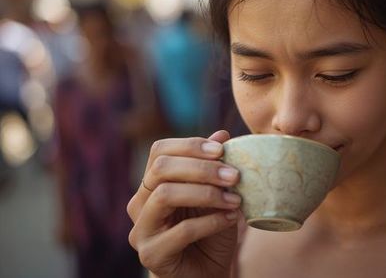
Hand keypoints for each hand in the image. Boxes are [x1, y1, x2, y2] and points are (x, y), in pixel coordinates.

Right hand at [127, 130, 240, 277]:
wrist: (208, 272)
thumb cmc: (211, 232)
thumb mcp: (215, 194)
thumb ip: (213, 167)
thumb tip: (221, 134)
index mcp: (151, 185)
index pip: (159, 151)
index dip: (190, 145)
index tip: (222, 149)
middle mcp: (138, 204)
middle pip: (160, 169)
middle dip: (201, 168)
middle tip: (234, 175)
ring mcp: (141, 230)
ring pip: (165, 195)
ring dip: (206, 193)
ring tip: (234, 199)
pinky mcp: (151, 254)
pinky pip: (181, 231)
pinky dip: (211, 222)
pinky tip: (232, 219)